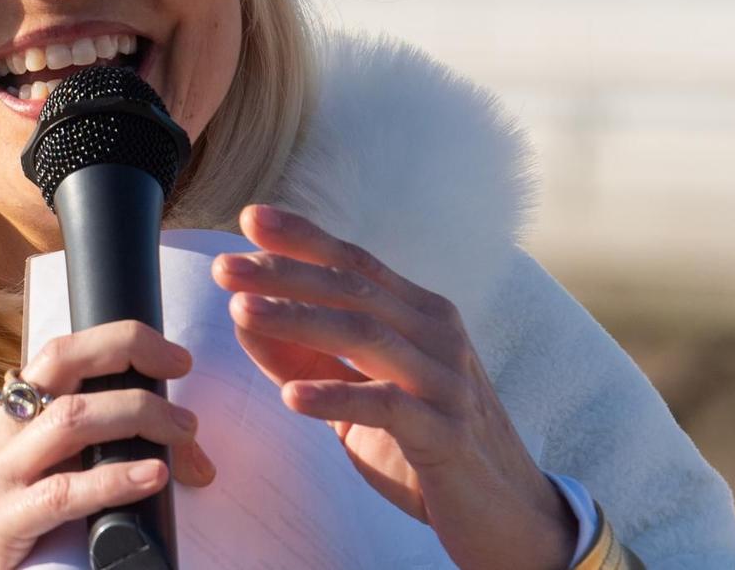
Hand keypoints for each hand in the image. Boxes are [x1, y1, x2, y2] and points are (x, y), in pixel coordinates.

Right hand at [0, 320, 215, 569]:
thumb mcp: (12, 477)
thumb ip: (61, 453)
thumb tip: (142, 439)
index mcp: (2, 418)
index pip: (61, 354)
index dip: (120, 343)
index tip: (169, 356)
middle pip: (62, 362)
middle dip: (129, 351)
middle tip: (181, 369)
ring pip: (71, 419)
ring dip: (138, 414)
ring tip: (183, 431)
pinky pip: (64, 493)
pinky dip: (116, 479)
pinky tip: (151, 476)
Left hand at [211, 204, 576, 569]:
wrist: (508, 516)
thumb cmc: (427, 447)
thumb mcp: (360, 395)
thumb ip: (307, 357)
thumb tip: (243, 316)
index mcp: (422, 315)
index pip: (356, 262)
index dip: (304, 238)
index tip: (250, 218)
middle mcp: (438, 335)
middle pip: (353, 288)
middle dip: (284, 273)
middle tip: (225, 267)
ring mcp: (446, 381)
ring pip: (365, 334)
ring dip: (297, 319)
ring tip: (241, 312)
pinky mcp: (448, 433)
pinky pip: (386, 405)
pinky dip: (335, 394)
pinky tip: (290, 397)